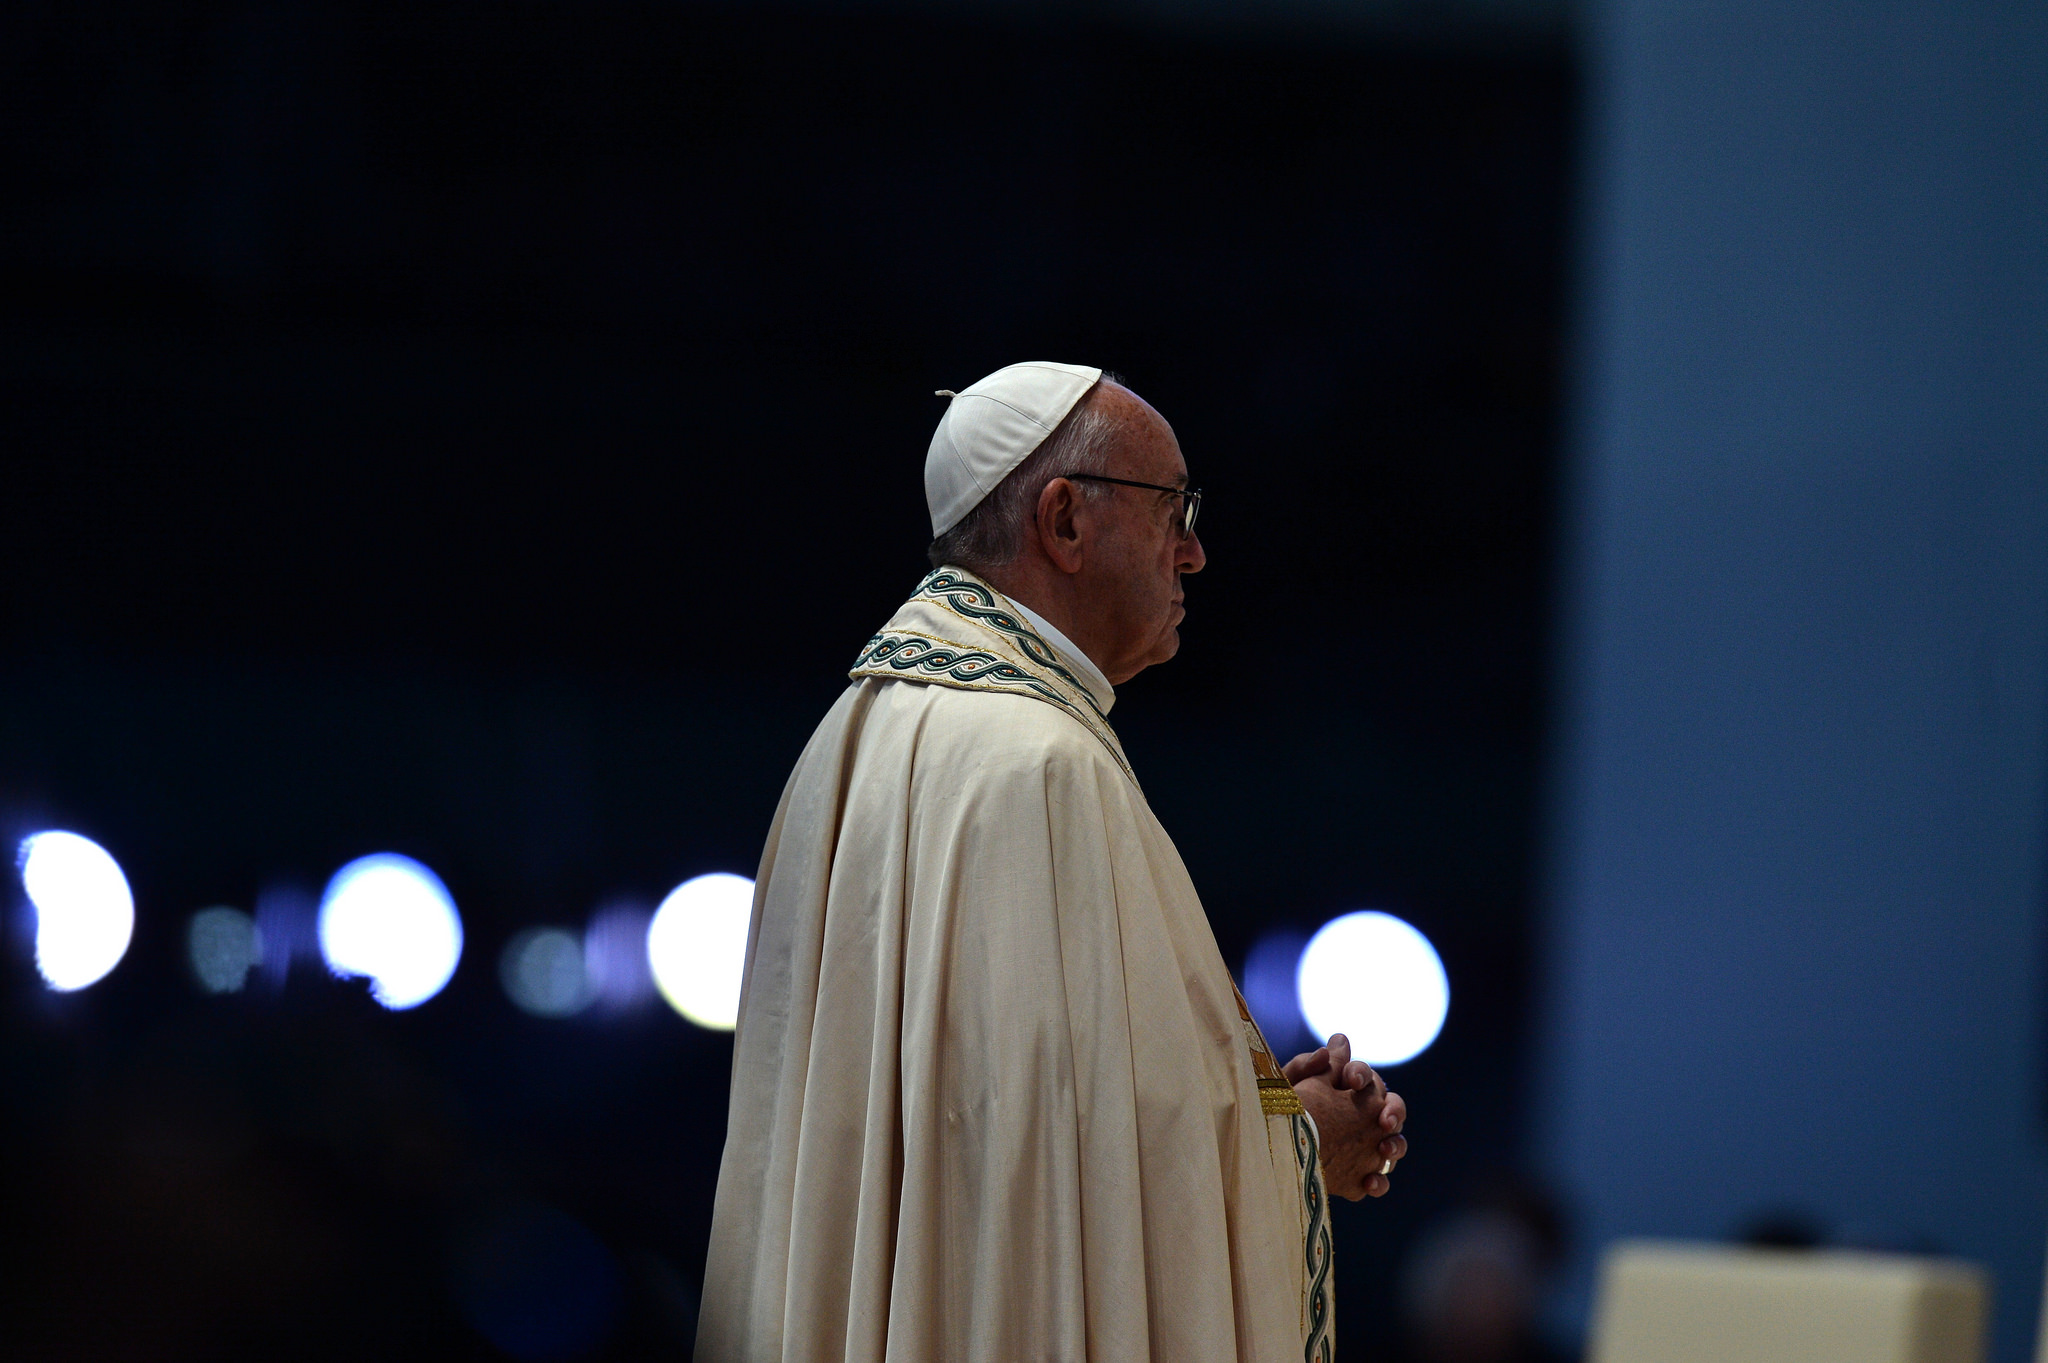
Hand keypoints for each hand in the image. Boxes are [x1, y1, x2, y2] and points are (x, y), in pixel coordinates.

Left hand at [1283, 1033, 1407, 1199]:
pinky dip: (1378, 1182)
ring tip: (1384, 1150)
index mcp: (1349, 1091)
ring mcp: (1366, 1148)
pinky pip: (1378, 1180)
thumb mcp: (1287, 1087)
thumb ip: (1310, 1064)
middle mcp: (1365, 1117)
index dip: (1362, 1075)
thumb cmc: (1278, 1109)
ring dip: (1395, 1146)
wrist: (1266, 1148)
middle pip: (1393, 1109)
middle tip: (1385, 1119)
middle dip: (1394, 1112)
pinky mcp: (1358, 1177)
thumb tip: (1338, 1042)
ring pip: (1393, 1144)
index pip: (1366, 1077)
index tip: (1351, 1080)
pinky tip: (1367, 1182)